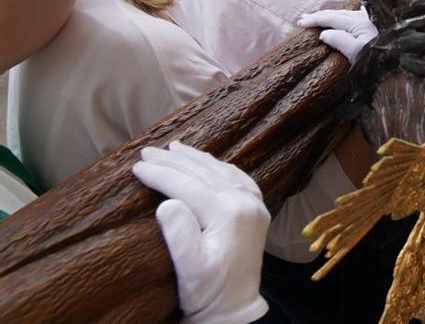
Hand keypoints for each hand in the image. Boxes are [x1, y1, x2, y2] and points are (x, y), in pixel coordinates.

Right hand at [132, 142, 268, 323]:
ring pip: (221, 171)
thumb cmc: (209, 292)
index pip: (188, 185)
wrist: (235, 309)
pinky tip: (207, 162)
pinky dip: (218, 167)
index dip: (160, 174)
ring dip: (196, 159)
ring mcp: (254, 205)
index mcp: (229, 214)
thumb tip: (167, 202)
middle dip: (173, 161)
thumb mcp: (191, 269)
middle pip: (204, 173)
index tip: (136, 166)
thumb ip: (180, 235)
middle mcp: (246, 203)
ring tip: (173, 147)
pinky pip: (237, 178)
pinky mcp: (256, 211)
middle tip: (146, 151)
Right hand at [297, 5, 377, 64]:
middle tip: (303, 18)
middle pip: (338, 14)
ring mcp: (374, 22)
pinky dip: (348, 17)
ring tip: (320, 16)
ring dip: (333, 15)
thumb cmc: (382, 60)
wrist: (407, 62)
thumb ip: (339, 41)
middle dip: (320, 16)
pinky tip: (351, 15)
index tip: (300, 22)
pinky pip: (359, 17)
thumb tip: (324, 33)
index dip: (315, 19)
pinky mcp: (381, 28)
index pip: (332, 18)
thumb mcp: (357, 53)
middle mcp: (366, 18)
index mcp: (358, 23)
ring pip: (348, 14)